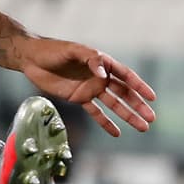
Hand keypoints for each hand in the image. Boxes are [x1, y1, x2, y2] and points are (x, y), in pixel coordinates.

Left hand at [15, 37, 155, 136]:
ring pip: (113, 104)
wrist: (30, 59)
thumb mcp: (72, 50)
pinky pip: (95, 112)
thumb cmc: (52, 50)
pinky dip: (106, 123)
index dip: (139, 86)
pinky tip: (117, 133)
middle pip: (123, 93)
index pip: (125, 75)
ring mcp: (90, 88)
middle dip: (138, 105)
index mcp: (101, 62)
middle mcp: (99, 76)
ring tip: (143, 127)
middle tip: (151, 118)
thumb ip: (90, 59)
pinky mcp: (78, 98)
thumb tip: (103, 74)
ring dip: (128, 116)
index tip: (152, 97)